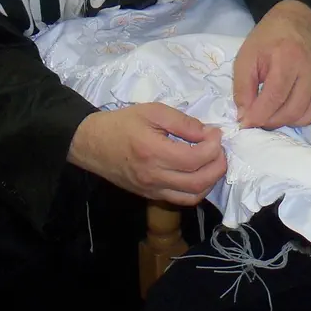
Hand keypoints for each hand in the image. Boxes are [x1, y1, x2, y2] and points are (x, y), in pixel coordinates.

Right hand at [68, 103, 225, 205]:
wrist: (91, 143)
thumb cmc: (121, 123)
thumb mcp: (152, 111)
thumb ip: (183, 122)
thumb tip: (208, 133)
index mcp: (153, 152)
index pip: (195, 158)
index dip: (213, 146)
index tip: (215, 133)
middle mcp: (154, 177)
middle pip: (199, 182)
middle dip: (218, 165)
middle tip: (220, 148)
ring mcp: (152, 190)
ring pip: (193, 196)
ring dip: (211, 181)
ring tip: (213, 161)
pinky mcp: (150, 196)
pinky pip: (180, 199)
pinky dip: (197, 189)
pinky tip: (199, 173)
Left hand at [233, 0, 310, 128]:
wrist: (293, 24)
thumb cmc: (266, 41)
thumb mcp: (245, 58)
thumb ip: (243, 88)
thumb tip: (245, 117)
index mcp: (288, 58)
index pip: (275, 96)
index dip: (259, 115)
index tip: (245, 123)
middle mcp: (310, 69)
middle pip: (292, 110)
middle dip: (270, 121)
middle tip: (256, 119)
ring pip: (307, 115)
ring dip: (286, 122)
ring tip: (270, 115)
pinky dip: (304, 119)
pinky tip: (291, 116)